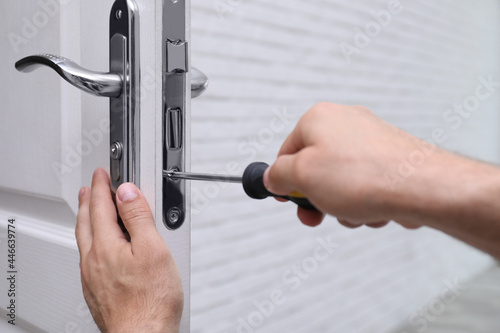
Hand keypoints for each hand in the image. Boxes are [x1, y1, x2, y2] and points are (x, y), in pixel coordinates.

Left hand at [75, 169, 182, 332]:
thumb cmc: (150, 301)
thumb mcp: (153, 249)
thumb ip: (139, 218)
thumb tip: (127, 192)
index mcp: (106, 247)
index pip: (100, 207)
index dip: (101, 187)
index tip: (101, 174)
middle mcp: (93, 261)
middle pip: (85, 223)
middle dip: (87, 201)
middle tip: (89, 188)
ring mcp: (92, 278)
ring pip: (84, 241)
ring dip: (86, 220)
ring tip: (88, 210)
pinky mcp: (96, 292)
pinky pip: (88, 257)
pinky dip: (90, 242)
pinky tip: (98, 247)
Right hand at [264, 103, 431, 228]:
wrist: (423, 186)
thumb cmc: (365, 176)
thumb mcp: (302, 177)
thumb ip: (277, 176)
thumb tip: (272, 177)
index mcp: (318, 119)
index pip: (286, 151)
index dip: (283, 180)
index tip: (285, 199)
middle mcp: (345, 122)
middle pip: (315, 167)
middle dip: (317, 197)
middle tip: (319, 214)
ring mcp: (370, 139)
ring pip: (341, 180)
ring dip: (342, 204)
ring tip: (357, 211)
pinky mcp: (389, 156)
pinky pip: (364, 183)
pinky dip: (365, 200)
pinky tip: (375, 208)